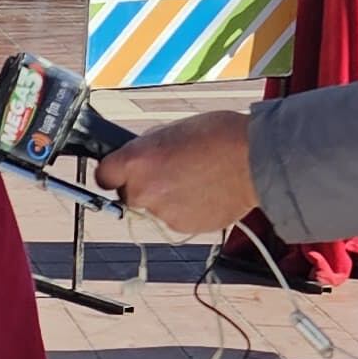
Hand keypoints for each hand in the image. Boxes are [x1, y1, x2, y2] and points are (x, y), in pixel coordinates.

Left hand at [99, 108, 259, 241]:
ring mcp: (163, 213)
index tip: (119, 171)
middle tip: (167, 172)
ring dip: (167, 197)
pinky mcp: (182, 227)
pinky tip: (204, 192)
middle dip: (142, 186)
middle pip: (128, 195)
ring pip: (154, 208)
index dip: (113, 172)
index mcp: (137, 161)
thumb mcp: (172, 131)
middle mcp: (144, 191)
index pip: (103, 175)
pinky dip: (185, 208)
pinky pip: (175, 218)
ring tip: (195, 179)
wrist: (254, 160)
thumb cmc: (219, 136)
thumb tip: (139, 158)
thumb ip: (148, 150)